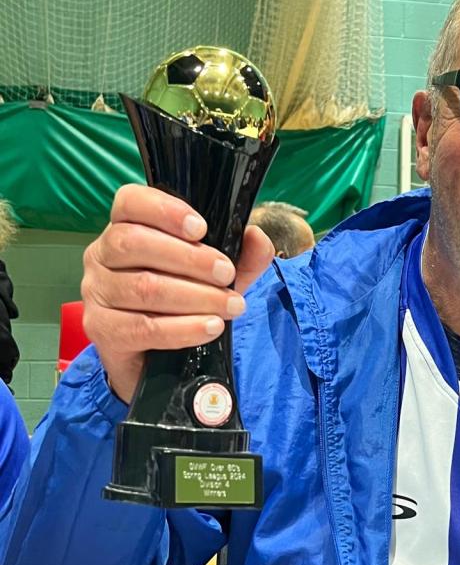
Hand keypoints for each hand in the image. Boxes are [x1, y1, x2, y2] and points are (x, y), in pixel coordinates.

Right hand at [81, 184, 274, 403]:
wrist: (155, 362)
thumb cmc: (180, 305)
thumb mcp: (215, 277)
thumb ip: (241, 257)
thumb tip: (257, 238)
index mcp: (124, 228)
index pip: (130, 202)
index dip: (164, 210)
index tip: (201, 228)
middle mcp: (101, 255)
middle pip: (134, 243)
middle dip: (189, 258)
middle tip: (226, 274)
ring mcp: (96, 293)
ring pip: (144, 287)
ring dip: (195, 296)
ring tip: (230, 306)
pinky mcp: (101, 330)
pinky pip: (143, 327)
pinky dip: (183, 328)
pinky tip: (211, 327)